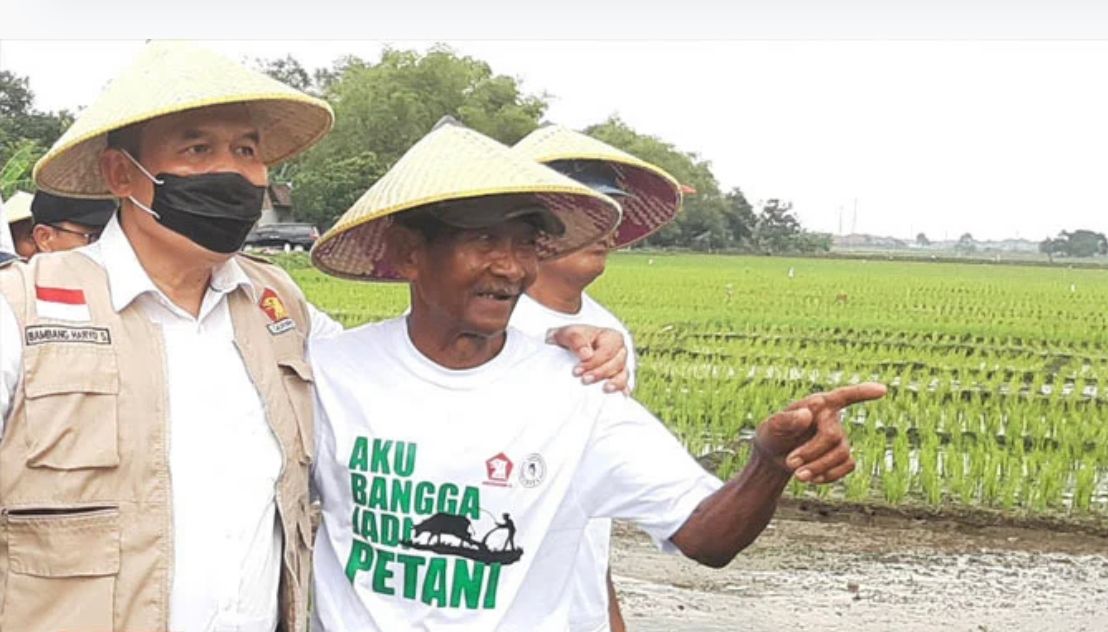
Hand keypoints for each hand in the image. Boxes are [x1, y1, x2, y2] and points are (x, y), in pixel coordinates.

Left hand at [548, 325, 628, 392]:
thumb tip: (586, 355)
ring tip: (605, 390)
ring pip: (623, 375)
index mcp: (612, 337)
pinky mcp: (619, 378)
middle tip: (584, 380)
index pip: (607, 351)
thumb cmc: (572, 339)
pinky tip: (619, 396)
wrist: (571, 347)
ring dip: (615, 383)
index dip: (593, 362)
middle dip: (600, 373)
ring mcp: (621, 366)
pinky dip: (621, 390)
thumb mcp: (570, 334)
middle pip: (617, 363)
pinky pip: (624, 385)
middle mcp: (620, 351)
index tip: (576, 371)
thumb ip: (576, 339)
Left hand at [753, 383, 885, 483]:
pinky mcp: (842, 456)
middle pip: (833, 436)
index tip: (882, 389)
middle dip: (812, 452)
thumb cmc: (772, 436)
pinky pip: (847, 466)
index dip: (863, 392)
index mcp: (817, 404)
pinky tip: (812, 479)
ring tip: (797, 475)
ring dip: (818, 467)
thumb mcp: (770, 427)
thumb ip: (785, 420)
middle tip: (790, 463)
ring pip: (841, 454)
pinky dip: (829, 475)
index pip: (843, 396)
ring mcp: (840, 438)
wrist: (774, 458)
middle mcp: (832, 418)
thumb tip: (807, 414)